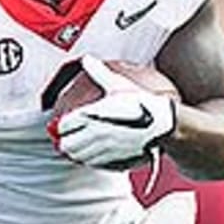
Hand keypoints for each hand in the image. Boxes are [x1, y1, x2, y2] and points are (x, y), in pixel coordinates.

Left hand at [53, 56, 176, 168]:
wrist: (163, 124)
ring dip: (75, 151)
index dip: (60, 125)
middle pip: (66, 145)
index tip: (62, 124)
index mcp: (92, 114)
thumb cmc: (142, 103)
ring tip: (79, 144)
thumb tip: (87, 58)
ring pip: (77, 157)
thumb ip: (99, 73)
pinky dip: (88, 160)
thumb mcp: (118, 84)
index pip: (63, 125)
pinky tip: (93, 153)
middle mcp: (95, 134)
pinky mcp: (113, 161)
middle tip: (68, 136)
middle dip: (64, 140)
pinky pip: (92, 165)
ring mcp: (104, 150)